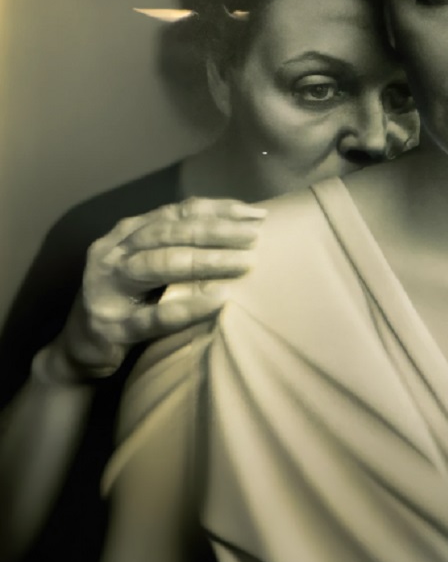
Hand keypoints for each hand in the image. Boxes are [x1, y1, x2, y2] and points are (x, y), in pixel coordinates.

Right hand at [48, 198, 262, 381]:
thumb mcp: (146, 264)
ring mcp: (108, 289)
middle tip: (254, 236)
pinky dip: (189, 306)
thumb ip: (176, 245)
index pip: (176, 213)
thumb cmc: (127, 301)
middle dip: (216, 231)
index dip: (216, 210)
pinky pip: (155, 315)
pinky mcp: (111, 327)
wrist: (79, 350)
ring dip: (205, 261)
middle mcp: (113, 253)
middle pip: (169, 232)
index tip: (254, 215)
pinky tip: (219, 301)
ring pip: (159, 264)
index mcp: (125, 233)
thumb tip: (238, 228)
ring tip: (244, 263)